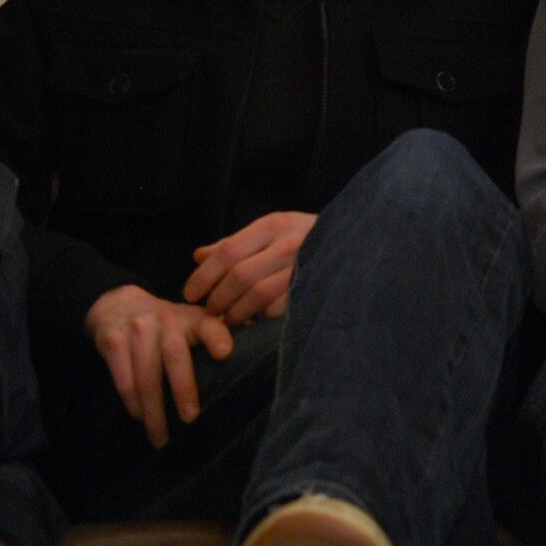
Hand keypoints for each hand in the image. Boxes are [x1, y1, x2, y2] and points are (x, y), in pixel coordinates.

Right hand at [84, 284, 234, 447]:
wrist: (119, 305)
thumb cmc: (168, 323)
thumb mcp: (195, 321)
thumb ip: (220, 336)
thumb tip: (263, 350)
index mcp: (191, 318)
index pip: (209, 325)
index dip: (218, 338)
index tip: (225, 354)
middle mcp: (165, 320)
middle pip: (174, 356)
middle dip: (183, 390)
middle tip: (190, 419)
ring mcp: (137, 331)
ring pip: (145, 376)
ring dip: (153, 411)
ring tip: (162, 437)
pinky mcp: (113, 343)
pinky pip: (123, 380)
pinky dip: (133, 404)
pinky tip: (141, 419)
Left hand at [184, 210, 314, 325]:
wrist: (355, 243)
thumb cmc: (304, 238)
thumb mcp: (270, 231)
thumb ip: (235, 244)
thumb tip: (198, 256)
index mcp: (273, 225)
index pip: (227, 251)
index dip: (204, 276)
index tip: (190, 294)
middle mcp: (289, 243)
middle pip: (239, 276)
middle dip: (218, 299)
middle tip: (209, 312)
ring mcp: (304, 267)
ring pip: (258, 296)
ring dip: (236, 313)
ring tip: (228, 320)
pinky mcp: (314, 289)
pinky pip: (279, 309)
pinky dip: (261, 318)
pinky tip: (255, 320)